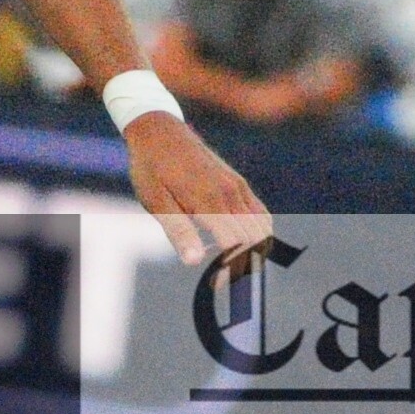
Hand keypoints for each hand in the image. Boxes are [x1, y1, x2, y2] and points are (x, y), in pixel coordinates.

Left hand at [125, 113, 273, 265]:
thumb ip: (178, 232)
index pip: (236, 246)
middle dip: (244, 265)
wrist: (159, 130)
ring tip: (230, 264)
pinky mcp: (239, 183)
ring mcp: (238, 187)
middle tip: (221, 279)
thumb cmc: (151, 169)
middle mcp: (230, 194)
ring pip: (262, 228)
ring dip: (253, 250)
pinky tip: (240, 243)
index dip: (231, 269)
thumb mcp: (156, 202)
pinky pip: (260, 213)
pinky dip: (258, 233)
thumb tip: (194, 261)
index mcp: (209, 202)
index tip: (216, 283)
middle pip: (255, 240)